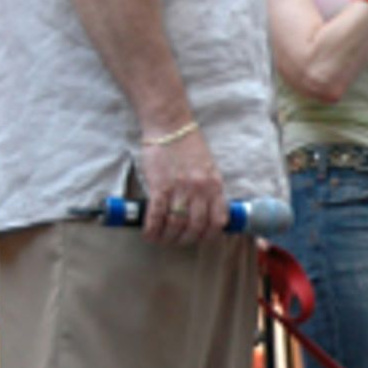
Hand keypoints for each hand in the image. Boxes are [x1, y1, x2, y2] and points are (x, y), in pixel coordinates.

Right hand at [138, 129, 227, 244]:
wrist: (170, 126)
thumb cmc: (188, 145)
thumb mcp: (208, 167)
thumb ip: (209, 188)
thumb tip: (206, 211)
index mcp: (215, 185)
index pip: (218, 221)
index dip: (208, 235)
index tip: (200, 238)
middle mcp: (200, 190)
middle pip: (196, 227)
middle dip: (185, 240)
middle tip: (177, 241)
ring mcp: (180, 189)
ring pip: (176, 225)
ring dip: (168, 237)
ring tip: (161, 239)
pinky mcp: (160, 187)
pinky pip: (157, 216)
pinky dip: (152, 229)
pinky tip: (149, 234)